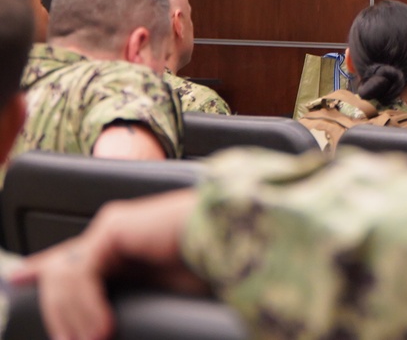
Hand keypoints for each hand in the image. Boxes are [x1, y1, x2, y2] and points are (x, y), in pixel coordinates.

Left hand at [9, 190, 199, 339]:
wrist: (237, 239)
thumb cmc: (213, 263)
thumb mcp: (165, 290)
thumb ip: (134, 298)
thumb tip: (108, 328)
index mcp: (125, 244)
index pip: (73, 256)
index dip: (42, 266)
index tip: (18, 279)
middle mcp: (114, 231)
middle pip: (61, 271)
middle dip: (59, 314)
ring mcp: (112, 227)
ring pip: (65, 276)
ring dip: (73, 317)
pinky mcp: (113, 229)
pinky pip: (80, 274)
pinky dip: (86, 306)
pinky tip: (103, 327)